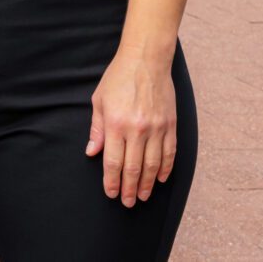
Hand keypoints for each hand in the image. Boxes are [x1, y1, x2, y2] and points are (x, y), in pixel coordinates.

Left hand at [86, 49, 178, 207]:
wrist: (146, 59)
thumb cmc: (119, 77)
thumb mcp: (99, 100)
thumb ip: (97, 129)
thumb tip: (92, 152)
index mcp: (116, 123)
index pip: (113, 162)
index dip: (111, 181)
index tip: (111, 193)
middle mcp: (137, 129)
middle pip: (134, 168)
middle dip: (130, 189)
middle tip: (128, 202)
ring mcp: (156, 128)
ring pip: (153, 165)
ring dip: (148, 184)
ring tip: (144, 196)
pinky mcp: (170, 124)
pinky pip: (169, 153)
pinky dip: (166, 169)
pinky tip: (161, 179)